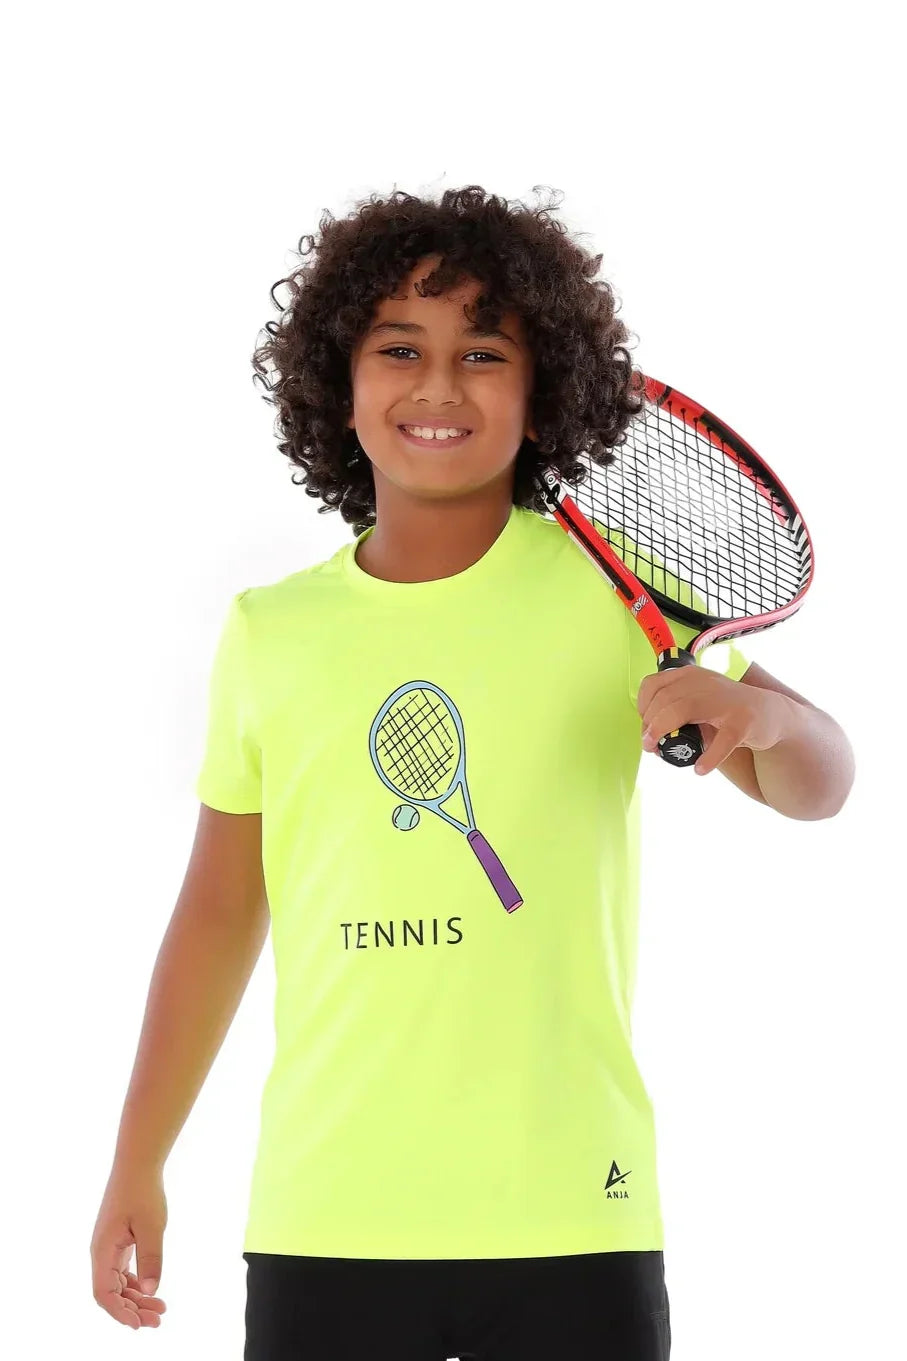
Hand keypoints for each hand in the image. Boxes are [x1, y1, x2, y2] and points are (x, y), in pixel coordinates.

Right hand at [90, 1164, 167, 1329]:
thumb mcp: (152, 1226)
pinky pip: (122, 1271)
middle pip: (111, 1292)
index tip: (139, 1324)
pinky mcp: (118, 1241)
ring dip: (136, 1298)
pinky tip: (152, 1289)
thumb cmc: (143, 1192)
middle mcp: (101, 1252)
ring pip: (118, 1283)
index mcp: (102, 1250)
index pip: (104, 1293)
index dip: (120, 1312)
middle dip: (133, 1309)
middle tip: (159, 1318)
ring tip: (161, 1308)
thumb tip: (151, 1291)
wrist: (137, 1164)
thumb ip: (150, 1258)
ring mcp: (109, 1247)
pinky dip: (136, 1283)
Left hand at [637, 666, 791, 775]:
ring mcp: (725, 701)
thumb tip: (649, 738)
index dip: (643, 708)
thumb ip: (674, 712)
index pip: (653, 685)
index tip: (645, 727)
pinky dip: (708, 758)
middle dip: (650, 725)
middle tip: (650, 746)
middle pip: (665, 699)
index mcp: (690, 676)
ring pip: (684, 710)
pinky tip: (700, 769)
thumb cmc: (725, 711)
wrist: (770, 714)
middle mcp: (705, 683)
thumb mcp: (697, 701)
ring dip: (664, 732)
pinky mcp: (743, 721)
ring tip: (661, 752)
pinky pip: (722, 741)